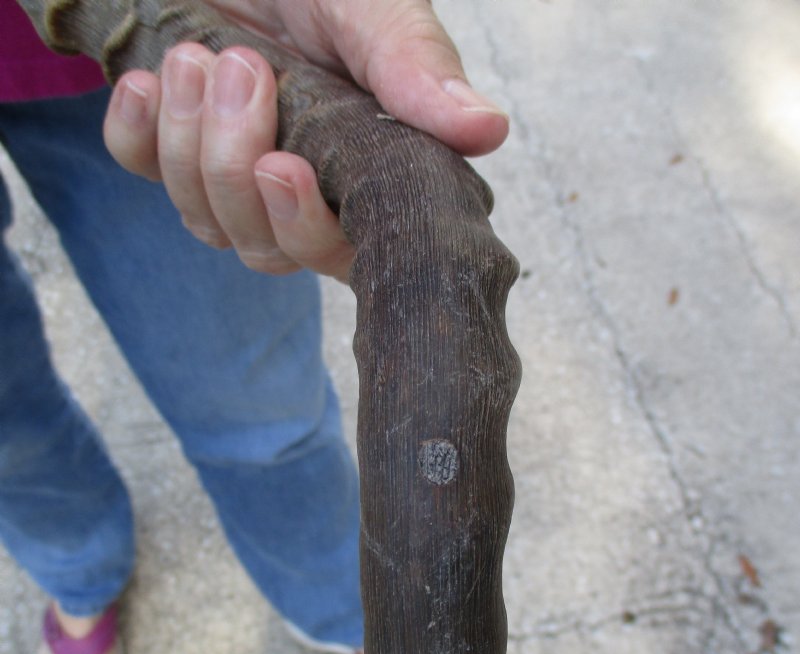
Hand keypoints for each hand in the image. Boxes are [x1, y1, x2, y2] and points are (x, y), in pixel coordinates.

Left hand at [103, 0, 508, 280]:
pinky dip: (139, 134)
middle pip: (268, 249)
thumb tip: (488, 131)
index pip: (343, 252)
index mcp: (362, 169)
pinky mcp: (172, 149)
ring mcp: (235, 175)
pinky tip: (144, 81)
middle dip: (236, 169)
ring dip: (189, 144)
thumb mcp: (368, 7)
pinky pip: (144, 175)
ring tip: (195, 57)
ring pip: (207, 222)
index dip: (311, 231)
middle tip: (242, 67)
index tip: (284, 166)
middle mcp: (304, 188)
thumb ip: (415, 68)